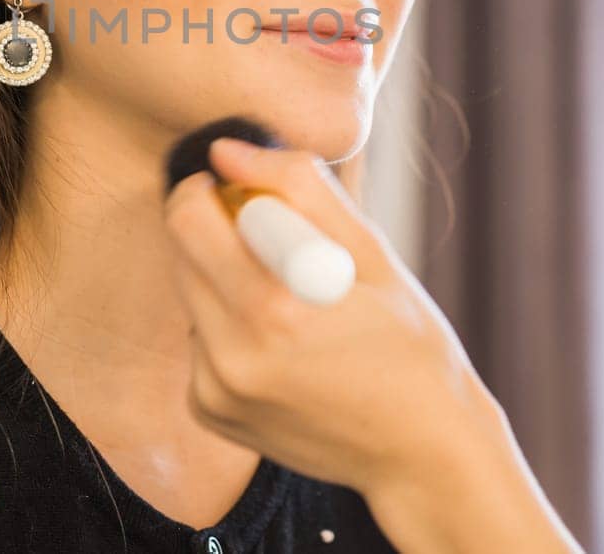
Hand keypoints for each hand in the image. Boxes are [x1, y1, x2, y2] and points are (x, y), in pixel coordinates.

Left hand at [163, 135, 577, 553]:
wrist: (421, 453)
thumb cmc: (409, 345)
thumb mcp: (371, 253)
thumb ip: (297, 188)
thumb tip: (225, 149)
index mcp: (275, 306)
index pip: (189, 217)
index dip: (218, 193)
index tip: (248, 195)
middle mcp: (233, 353)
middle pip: (182, 251)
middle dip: (221, 232)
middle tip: (280, 250)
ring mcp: (216, 389)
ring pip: (190, 293)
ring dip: (225, 282)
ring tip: (291, 308)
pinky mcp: (208, 411)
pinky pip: (198, 340)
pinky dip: (228, 331)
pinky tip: (282, 351)